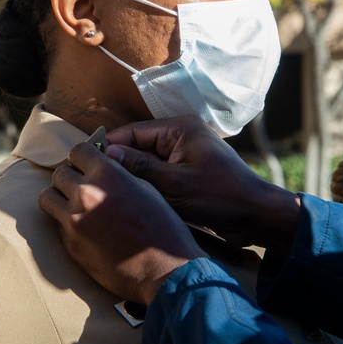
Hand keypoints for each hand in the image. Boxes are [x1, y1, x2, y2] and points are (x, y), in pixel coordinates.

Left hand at [39, 140, 205, 304]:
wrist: (162, 271)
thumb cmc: (162, 229)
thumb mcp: (147, 189)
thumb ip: (119, 172)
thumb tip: (103, 162)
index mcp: (107, 175)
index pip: (77, 151)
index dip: (83, 157)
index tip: (86, 163)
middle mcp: (86, 194)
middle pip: (59, 174)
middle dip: (70, 177)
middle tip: (82, 186)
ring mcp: (74, 221)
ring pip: (47, 197)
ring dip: (59, 198)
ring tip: (73, 204)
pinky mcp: (70, 245)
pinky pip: (58, 225)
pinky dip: (67, 223)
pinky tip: (86, 230)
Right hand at [104, 115, 300, 248]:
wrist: (255, 215)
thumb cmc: (220, 197)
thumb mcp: (174, 184)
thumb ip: (139, 168)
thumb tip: (107, 156)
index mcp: (180, 128)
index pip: (132, 132)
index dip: (109, 148)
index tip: (87, 163)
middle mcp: (182, 134)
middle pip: (138, 145)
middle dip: (120, 163)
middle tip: (96, 181)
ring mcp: (186, 152)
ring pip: (147, 160)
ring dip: (134, 175)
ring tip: (111, 191)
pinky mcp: (189, 169)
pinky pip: (160, 171)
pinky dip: (148, 182)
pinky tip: (135, 197)